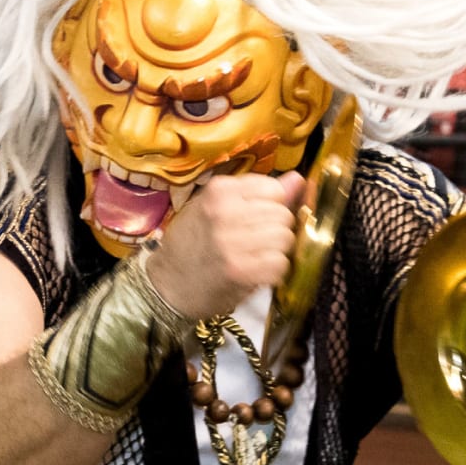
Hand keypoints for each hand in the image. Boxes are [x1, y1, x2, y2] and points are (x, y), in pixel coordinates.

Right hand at [145, 172, 302, 320]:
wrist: (167, 285)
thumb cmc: (192, 243)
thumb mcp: (216, 208)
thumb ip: (257, 193)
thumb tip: (298, 179)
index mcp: (220, 190)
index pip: (274, 188)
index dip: (272, 206)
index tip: (256, 219)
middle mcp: (226, 211)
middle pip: (283, 215)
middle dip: (276, 230)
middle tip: (254, 243)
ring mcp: (233, 241)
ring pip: (285, 239)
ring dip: (276, 252)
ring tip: (255, 257)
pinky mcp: (241, 270)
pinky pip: (280, 264)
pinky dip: (273, 272)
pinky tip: (255, 273)